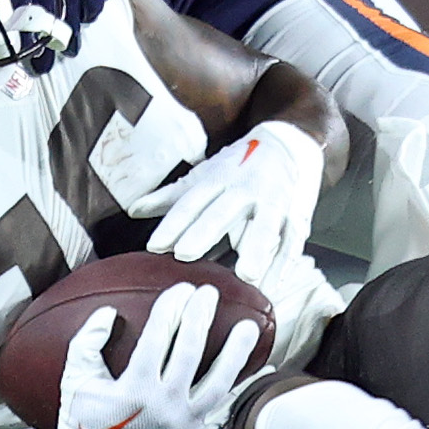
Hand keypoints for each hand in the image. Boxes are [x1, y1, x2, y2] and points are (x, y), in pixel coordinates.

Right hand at [48, 283, 258, 428]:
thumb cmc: (82, 420)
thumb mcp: (75, 379)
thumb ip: (87, 342)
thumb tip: (109, 312)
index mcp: (133, 390)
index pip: (157, 340)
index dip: (170, 310)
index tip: (180, 289)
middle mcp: (163, 406)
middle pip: (189, 353)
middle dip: (200, 317)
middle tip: (208, 293)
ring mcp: (183, 423)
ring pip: (217, 383)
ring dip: (235, 352)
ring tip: (248, 326)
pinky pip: (224, 409)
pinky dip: (243, 389)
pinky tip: (262, 369)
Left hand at [124, 121, 323, 284]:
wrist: (289, 145)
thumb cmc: (238, 167)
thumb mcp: (204, 176)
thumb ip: (170, 197)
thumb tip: (132, 210)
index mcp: (218, 179)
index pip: (192, 202)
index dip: (173, 223)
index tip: (155, 245)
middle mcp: (245, 188)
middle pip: (223, 211)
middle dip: (205, 231)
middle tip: (186, 253)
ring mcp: (273, 202)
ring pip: (265, 226)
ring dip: (257, 249)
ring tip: (247, 275)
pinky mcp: (296, 216)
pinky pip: (292, 241)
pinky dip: (284, 263)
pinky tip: (274, 283)